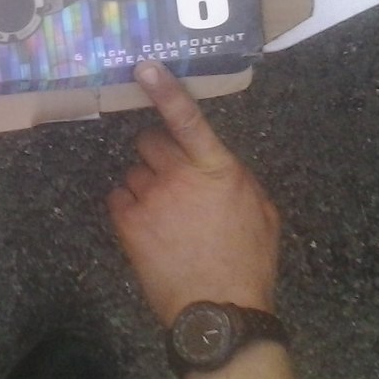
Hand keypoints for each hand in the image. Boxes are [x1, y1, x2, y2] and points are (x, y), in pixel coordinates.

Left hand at [107, 61, 280, 325]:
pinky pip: (117, 197)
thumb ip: (236, 177)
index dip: (165, 90)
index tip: (145, 67)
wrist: (220, 311)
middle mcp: (180, 176)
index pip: (188, 119)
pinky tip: (147, 227)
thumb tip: (217, 163)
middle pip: (148, 141)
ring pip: (132, 172)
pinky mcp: (128, 223)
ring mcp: (151, 198)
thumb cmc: (248, 262)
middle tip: (171, 179)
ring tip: (164, 215)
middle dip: (157, 155)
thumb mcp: (261, 211)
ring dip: (143, 185)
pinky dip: (128, 207)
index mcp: (217, 168)